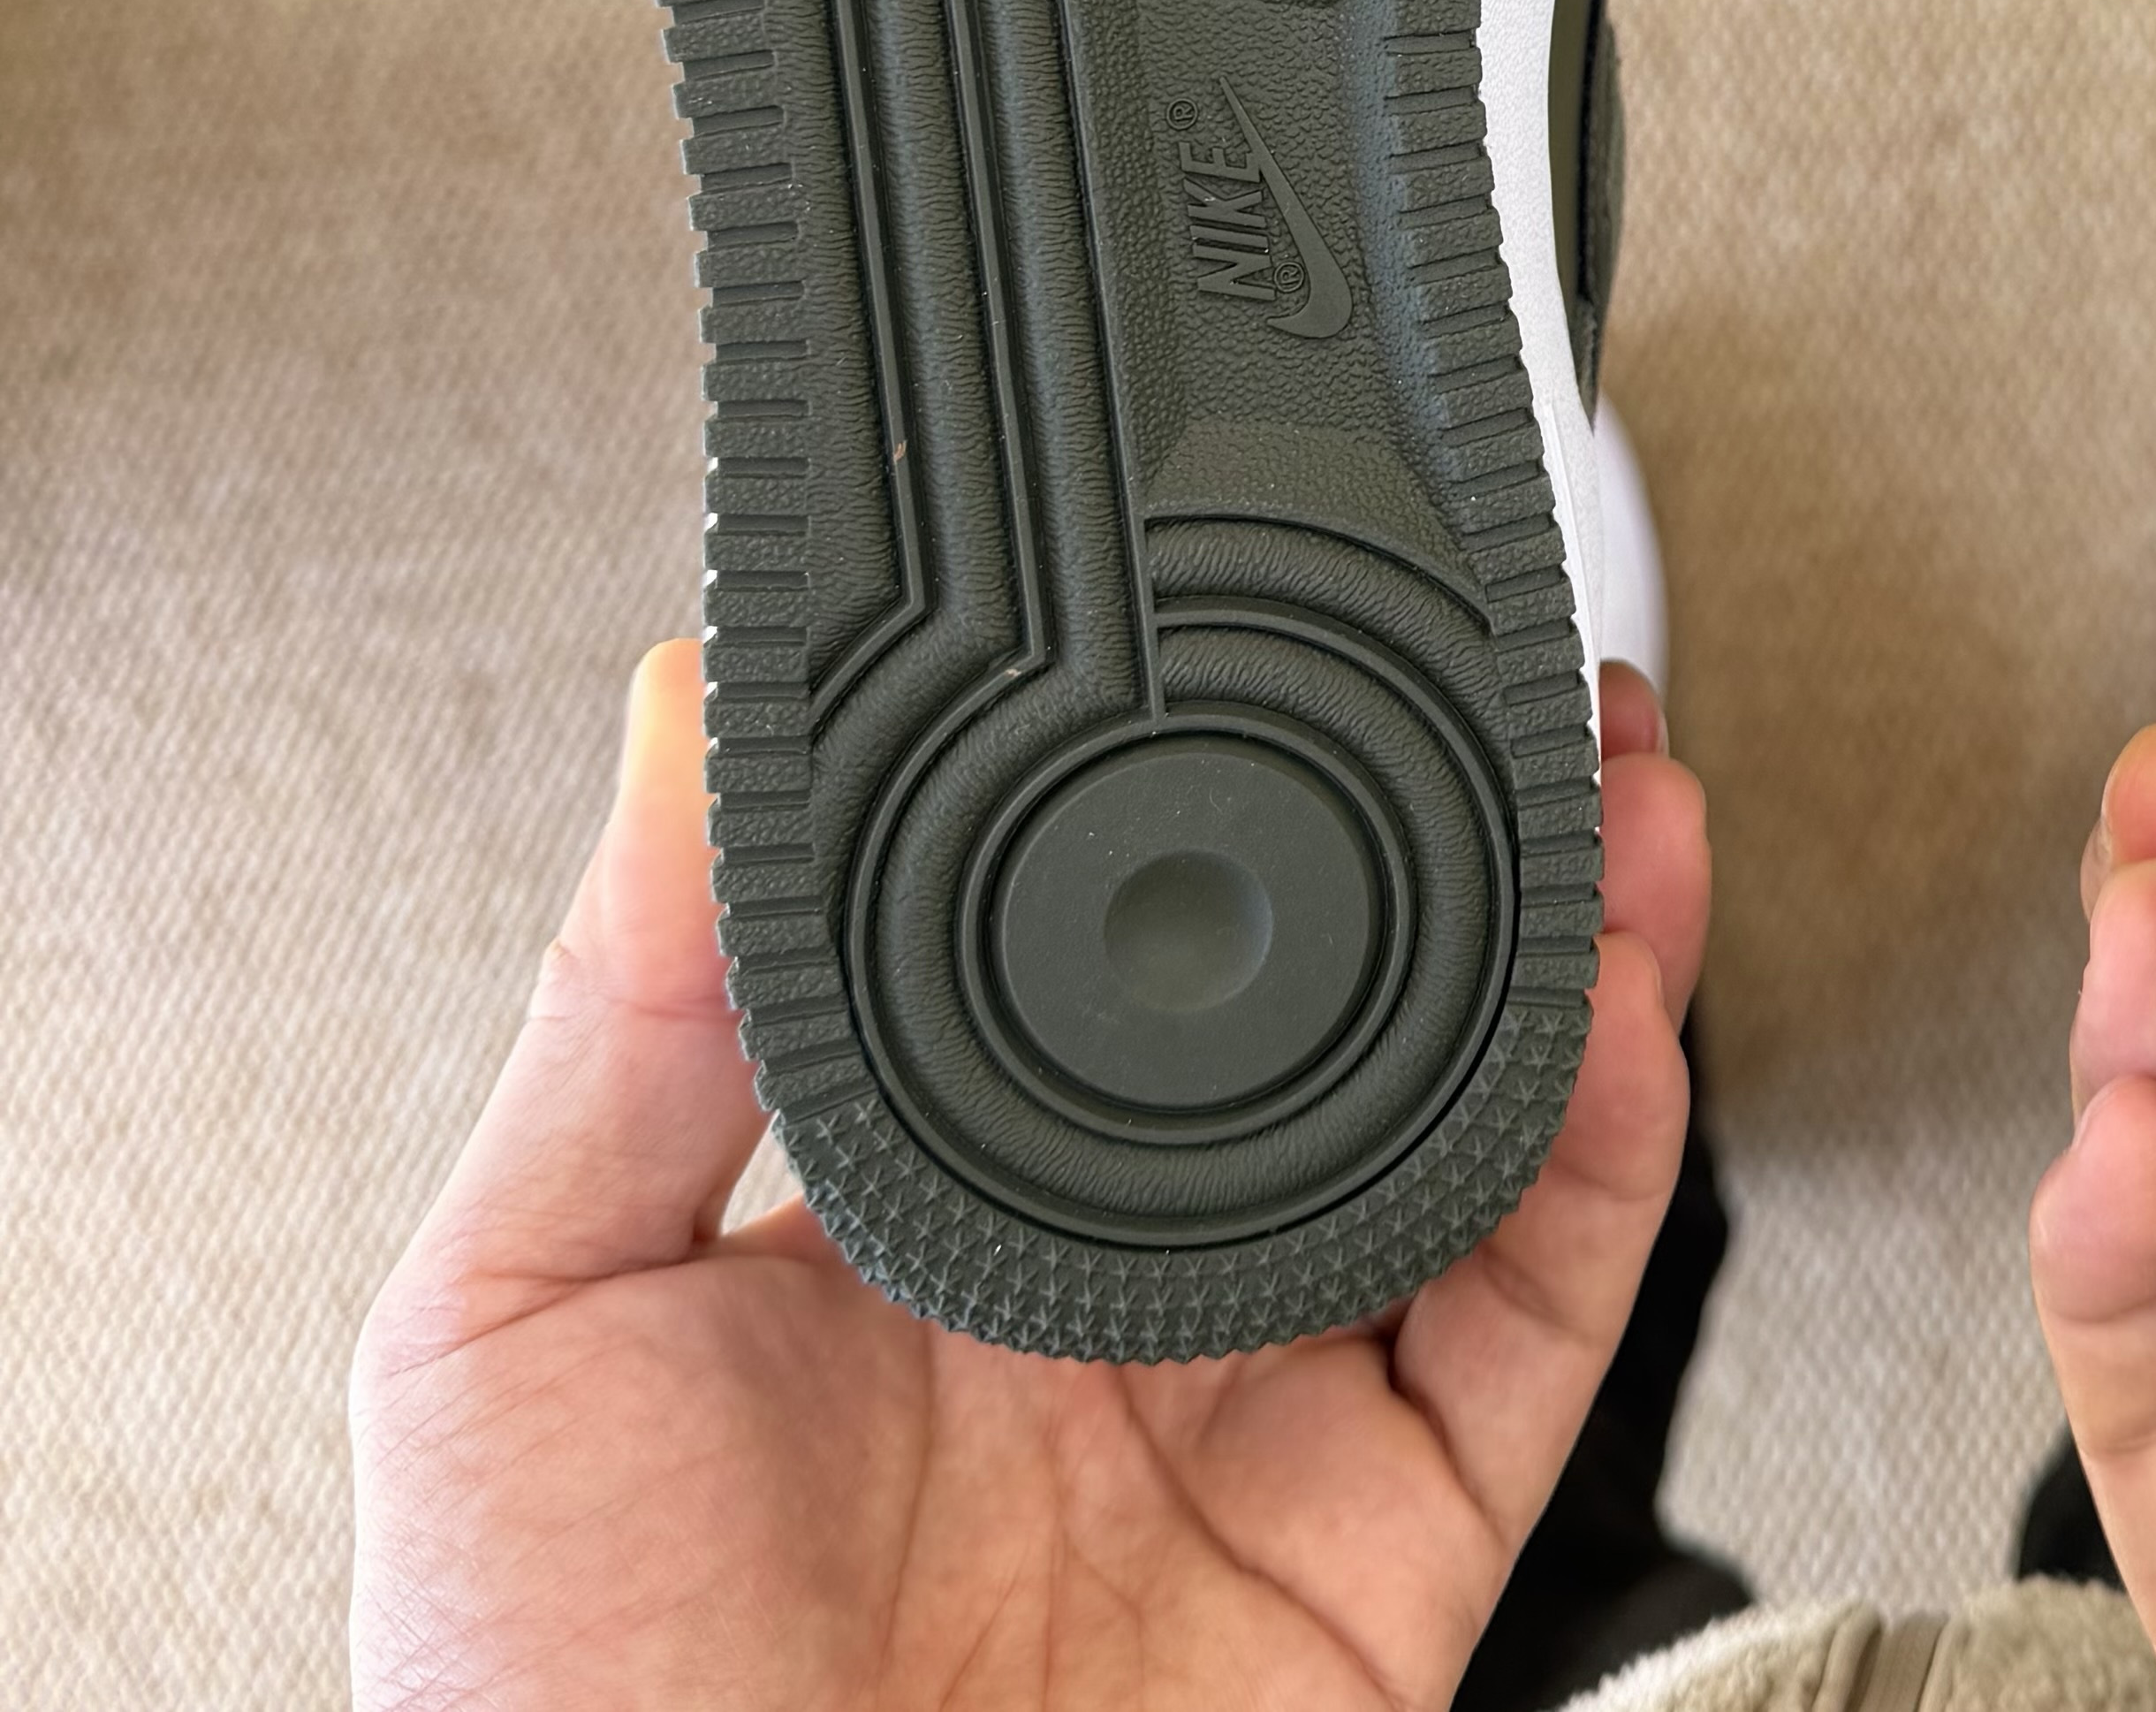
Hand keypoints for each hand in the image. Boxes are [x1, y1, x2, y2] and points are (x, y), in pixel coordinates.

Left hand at [354, 641, 1709, 1710]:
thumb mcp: (515, 1331)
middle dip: (1457, 839)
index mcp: (930, 1218)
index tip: (1267, 630)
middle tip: (1511, 678)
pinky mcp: (1391, 1546)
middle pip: (1341, 1016)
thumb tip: (685, 713)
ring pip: (1479, 1134)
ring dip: (1578, 951)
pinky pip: (1537, 1326)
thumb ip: (623, 1024)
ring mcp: (1270, 1413)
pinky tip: (1619, 1017)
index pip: (1111, 948)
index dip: (1221, 787)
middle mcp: (1125, 1296)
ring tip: (1617, 791)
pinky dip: (1610, 1165)